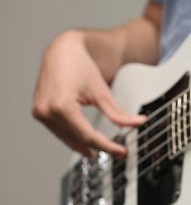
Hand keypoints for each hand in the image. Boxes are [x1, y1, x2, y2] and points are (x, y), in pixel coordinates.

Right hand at [32, 30, 144, 157]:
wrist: (62, 51)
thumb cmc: (80, 66)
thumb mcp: (101, 92)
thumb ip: (118, 113)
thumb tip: (137, 124)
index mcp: (62, 106)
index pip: (87, 135)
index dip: (107, 147)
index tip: (121, 152)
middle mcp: (47, 111)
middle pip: (78, 138)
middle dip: (100, 147)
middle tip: (119, 152)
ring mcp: (40, 113)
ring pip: (68, 138)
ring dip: (85, 145)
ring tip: (105, 148)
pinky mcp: (39, 112)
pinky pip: (59, 132)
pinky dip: (73, 137)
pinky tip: (85, 143)